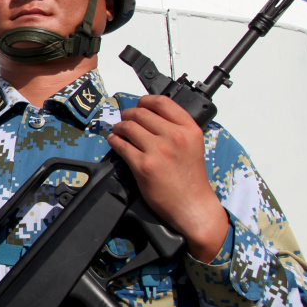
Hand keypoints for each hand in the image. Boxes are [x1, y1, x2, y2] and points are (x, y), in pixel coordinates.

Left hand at [108, 94, 228, 261]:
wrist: (192, 205)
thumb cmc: (192, 179)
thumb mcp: (193, 145)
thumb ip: (176, 128)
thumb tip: (151, 116)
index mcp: (189, 129)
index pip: (162, 102)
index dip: (145, 101)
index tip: (139, 104)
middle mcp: (174, 136)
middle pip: (140, 113)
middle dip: (128, 114)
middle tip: (125, 119)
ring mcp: (158, 150)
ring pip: (128, 127)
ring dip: (119, 127)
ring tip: (118, 131)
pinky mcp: (143, 165)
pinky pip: (121, 144)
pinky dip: (114, 140)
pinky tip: (115, 142)